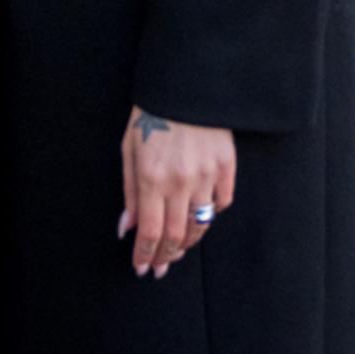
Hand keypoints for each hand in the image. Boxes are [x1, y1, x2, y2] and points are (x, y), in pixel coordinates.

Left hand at [116, 107, 236, 277]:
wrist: (186, 85)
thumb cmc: (151, 116)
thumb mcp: (129, 150)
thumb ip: (130, 193)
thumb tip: (127, 229)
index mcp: (152, 178)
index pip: (149, 232)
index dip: (145, 256)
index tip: (141, 268)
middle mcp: (181, 182)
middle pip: (175, 236)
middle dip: (165, 257)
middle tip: (160, 267)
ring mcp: (207, 175)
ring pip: (200, 226)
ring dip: (187, 243)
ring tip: (177, 249)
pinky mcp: (227, 166)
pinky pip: (222, 203)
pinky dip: (211, 215)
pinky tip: (200, 217)